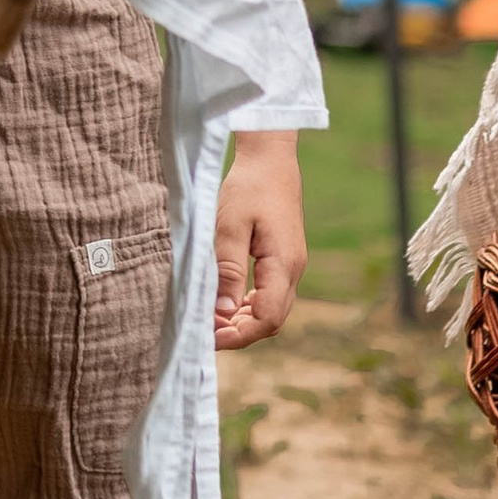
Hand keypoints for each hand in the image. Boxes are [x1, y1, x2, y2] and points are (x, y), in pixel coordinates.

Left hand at [215, 129, 304, 346]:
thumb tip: (221, 312)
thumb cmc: (248, 188)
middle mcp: (293, 270)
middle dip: (239, 333)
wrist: (270, 160)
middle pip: (271, 320)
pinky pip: (270, 295)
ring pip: (271, 310)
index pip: (267, 318)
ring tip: (210, 321)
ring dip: (242, 321)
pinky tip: (226, 304)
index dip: (239, 335)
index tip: (208, 337)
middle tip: (204, 332)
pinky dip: (248, 306)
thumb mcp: (230, 227)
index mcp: (283, 264)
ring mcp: (291, 266)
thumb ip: (227, 270)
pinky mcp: (284, 260)